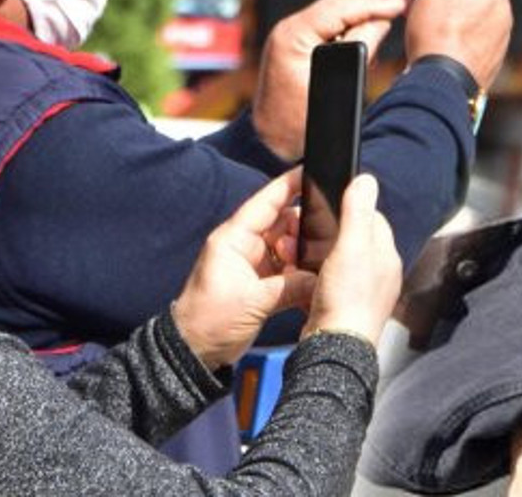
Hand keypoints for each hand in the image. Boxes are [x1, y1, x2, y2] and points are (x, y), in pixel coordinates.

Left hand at [171, 169, 315, 369]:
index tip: (311, 170)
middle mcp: (243, 246)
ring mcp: (251, 264)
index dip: (289, 185)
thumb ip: (291, 286)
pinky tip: (315, 275)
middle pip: (281, 223)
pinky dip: (299, 271)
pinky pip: (285, 268)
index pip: (266, 203)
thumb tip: (322, 280)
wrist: (193, 352)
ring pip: (286, 246)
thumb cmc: (210, 322)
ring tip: (323, 256)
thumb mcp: (254, 302)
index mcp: (234, 240)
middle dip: (304, 225)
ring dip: (303, 251)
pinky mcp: (258, 283)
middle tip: (328, 231)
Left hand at [253, 0, 405, 159]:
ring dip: (358, 20)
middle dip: (368, 9)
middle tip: (399, 9)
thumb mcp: (337, 85)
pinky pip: (325, 31)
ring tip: (385, 25)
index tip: (400, 4)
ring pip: (332, 18)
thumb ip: (361, 49)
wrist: (271, 144)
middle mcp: (287, 31)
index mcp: (292, 35)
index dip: (373, 4)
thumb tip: (380, 23)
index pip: (339, 8)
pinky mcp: (294, 48)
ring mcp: (288, 38)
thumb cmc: (299, 123)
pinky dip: (347, 32)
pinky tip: (365, 39)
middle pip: (336, 8)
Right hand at [301, 174, 402, 345]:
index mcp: (386, 255)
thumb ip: (358, 212)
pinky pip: (329, 282)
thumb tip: (366, 180)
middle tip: (307, 231)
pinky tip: (303, 277)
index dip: (349, 208)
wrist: (335, 346)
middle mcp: (379, 273)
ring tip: (299, 252)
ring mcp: (362, 291)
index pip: (372, 218)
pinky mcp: (344, 306)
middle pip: (353, 239)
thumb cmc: (346, 299)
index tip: (328, 206)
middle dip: (329, 232)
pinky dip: (314, 276)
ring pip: (339, 260)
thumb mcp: (351, 247)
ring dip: (318, 254)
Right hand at [405, 0, 512, 91]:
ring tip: (423, 25)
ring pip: (470, 15)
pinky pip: (468, 40)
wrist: (439, 85)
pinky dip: (452, 38)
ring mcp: (496, 41)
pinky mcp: (485, 62)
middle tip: (418, 1)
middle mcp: (502, 15)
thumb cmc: (438, 32)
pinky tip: (435, 45)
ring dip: (448, 15)